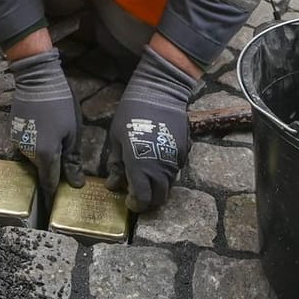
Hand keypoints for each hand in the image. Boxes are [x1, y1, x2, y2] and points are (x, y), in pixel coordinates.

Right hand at [8, 48, 84, 194]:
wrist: (37, 80)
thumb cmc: (61, 105)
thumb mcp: (73, 132)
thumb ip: (72, 161)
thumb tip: (76, 184)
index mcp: (45, 155)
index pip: (48, 183)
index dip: (51, 196)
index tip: (53, 208)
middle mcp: (27, 153)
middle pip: (41, 169)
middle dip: (50, 170)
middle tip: (64, 163)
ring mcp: (18, 142)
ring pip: (33, 157)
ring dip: (42, 154)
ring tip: (54, 138)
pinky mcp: (13, 132)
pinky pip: (26, 145)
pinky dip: (35, 143)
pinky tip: (43, 128)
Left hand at [105, 47, 197, 212]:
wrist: (160, 93)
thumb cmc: (131, 113)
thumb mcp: (116, 138)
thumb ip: (116, 164)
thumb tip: (113, 183)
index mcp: (140, 168)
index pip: (142, 199)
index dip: (135, 205)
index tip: (129, 200)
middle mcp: (161, 169)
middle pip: (159, 198)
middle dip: (148, 200)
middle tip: (138, 191)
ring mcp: (175, 161)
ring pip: (169, 185)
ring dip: (158, 186)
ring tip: (147, 174)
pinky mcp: (185, 152)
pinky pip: (176, 170)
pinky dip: (167, 171)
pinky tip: (157, 159)